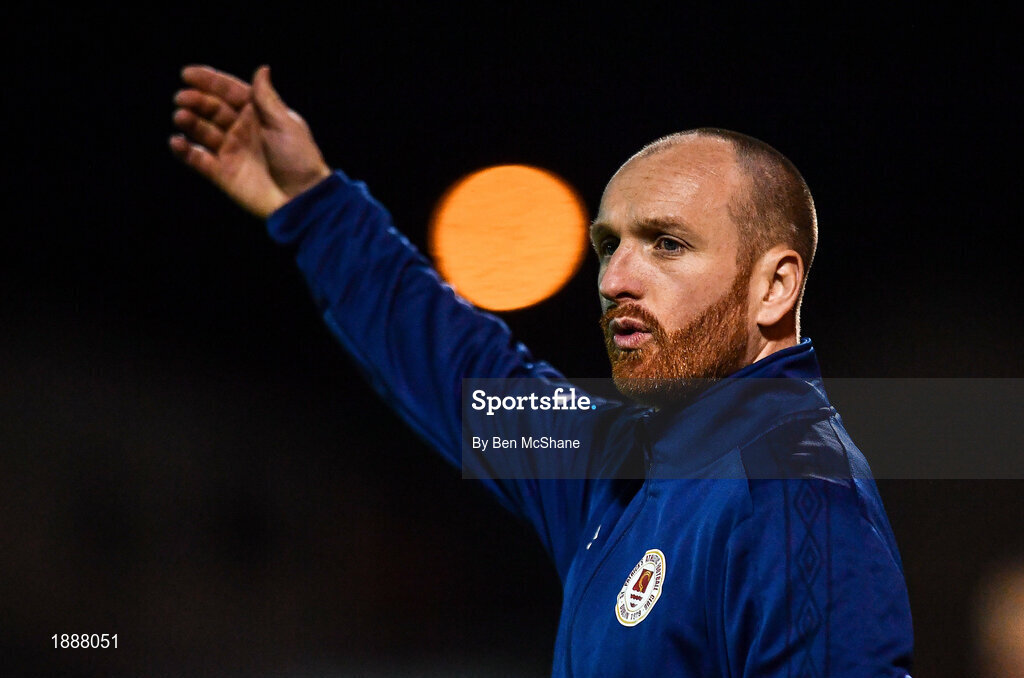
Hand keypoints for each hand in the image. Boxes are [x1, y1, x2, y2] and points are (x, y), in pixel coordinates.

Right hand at [170, 65, 331, 217]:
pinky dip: (184, 151)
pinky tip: (177, 141)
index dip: (210, 82)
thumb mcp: (287, 125)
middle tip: (182, 98)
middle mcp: (241, 129)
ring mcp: (230, 150)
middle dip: (196, 101)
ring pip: (202, 131)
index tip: (188, 74)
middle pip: (212, 109)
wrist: (303, 198)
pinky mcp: (222, 173)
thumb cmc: (301, 160)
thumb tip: (261, 68)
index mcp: (257, 114)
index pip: (229, 92)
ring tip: (181, 116)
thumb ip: (267, 99)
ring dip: (190, 122)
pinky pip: (198, 159)